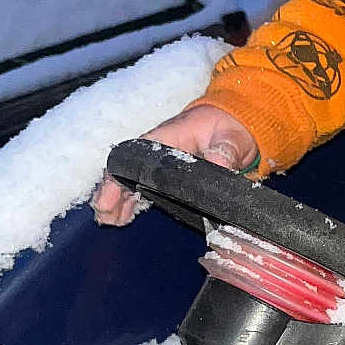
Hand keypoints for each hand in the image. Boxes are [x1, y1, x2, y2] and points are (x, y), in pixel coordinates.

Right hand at [91, 103, 258, 225]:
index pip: (133, 156)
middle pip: (126, 171)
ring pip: (131, 180)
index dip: (117, 177)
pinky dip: (133, 201)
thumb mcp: (232, 137)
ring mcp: (161, 163)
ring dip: (119, 200)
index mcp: (167, 137)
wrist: (238, 124)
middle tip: (105, 218)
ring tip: (110, 221)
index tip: (109, 198)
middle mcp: (157, 150)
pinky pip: (144, 186)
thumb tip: (218, 163)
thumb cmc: (230, 126)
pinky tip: (125, 216)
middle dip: (112, 194)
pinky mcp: (168, 173)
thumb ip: (225, 151)